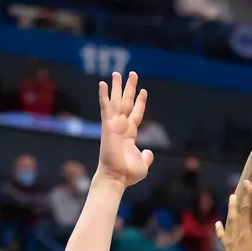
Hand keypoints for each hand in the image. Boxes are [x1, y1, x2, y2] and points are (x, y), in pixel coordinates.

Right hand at [96, 70, 152, 185]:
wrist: (117, 177)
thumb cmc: (127, 174)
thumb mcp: (143, 164)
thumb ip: (147, 157)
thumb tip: (149, 153)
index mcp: (130, 134)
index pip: (136, 113)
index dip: (140, 102)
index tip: (143, 90)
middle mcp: (122, 127)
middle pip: (127, 103)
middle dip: (129, 88)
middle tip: (131, 73)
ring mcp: (114, 126)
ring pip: (117, 102)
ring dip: (117, 87)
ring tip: (117, 73)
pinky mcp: (108, 126)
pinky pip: (106, 108)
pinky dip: (104, 96)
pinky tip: (102, 84)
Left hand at [215, 181, 251, 250]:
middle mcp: (244, 237)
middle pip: (243, 212)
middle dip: (244, 196)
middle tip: (244, 183)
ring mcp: (233, 243)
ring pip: (232, 220)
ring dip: (232, 208)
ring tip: (231, 196)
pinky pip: (223, 236)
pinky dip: (221, 229)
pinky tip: (218, 223)